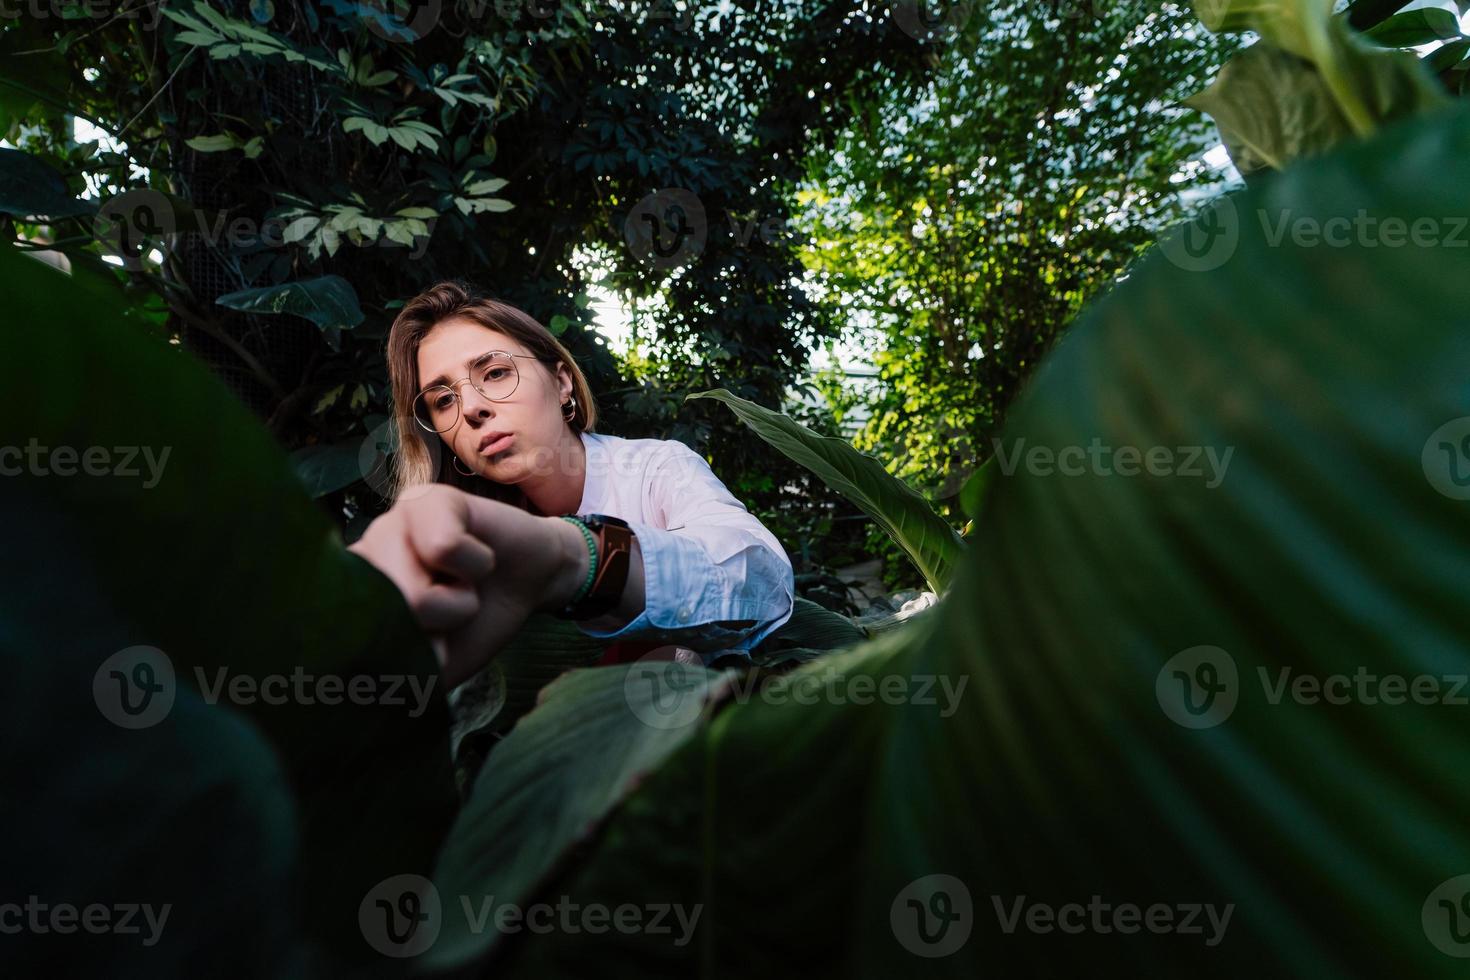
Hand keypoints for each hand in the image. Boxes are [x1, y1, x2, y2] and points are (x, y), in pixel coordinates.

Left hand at [348, 485, 589, 685]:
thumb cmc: (477, 623)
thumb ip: (397, 674)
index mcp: (353, 599)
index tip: (433, 646)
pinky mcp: (427, 498)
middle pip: (387, 624)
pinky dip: (476, 565)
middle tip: (452, 613)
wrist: (531, 584)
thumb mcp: (434, 665)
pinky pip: (445, 548)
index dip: (403, 658)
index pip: (350, 644)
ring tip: (465, 586)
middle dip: (436, 631)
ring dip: (458, 604)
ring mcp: (389, 525)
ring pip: (412, 594)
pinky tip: (478, 557)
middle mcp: (361, 559)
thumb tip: (376, 672)